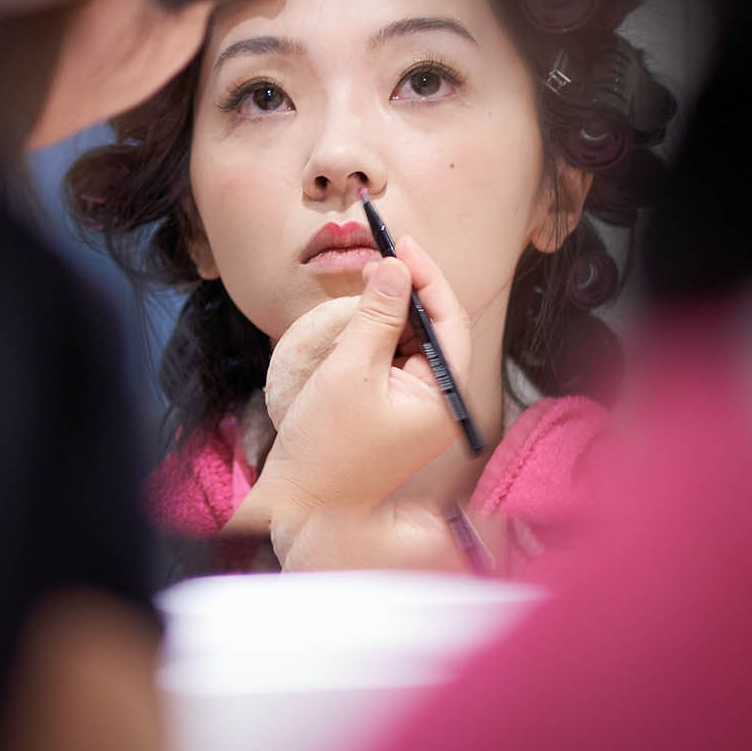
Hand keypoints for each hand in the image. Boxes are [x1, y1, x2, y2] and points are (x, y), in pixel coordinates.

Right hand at [264, 235, 483, 499]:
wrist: (302, 505)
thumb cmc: (326, 448)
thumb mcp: (349, 369)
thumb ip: (376, 315)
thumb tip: (394, 267)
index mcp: (444, 398)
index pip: (449, 320)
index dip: (426, 276)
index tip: (400, 244)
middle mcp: (440, 403)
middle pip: (435, 328)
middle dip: (408, 290)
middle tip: (379, 256)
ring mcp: (417, 408)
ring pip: (412, 340)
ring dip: (388, 312)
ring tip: (360, 289)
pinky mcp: (393, 410)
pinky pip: (392, 359)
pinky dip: (374, 337)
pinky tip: (350, 327)